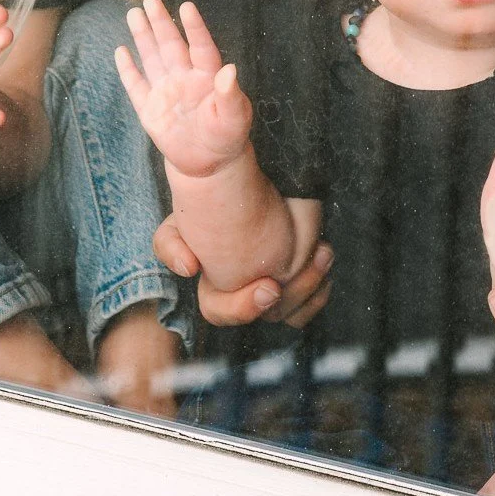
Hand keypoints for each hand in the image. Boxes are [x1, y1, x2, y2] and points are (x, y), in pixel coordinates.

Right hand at [116, 0, 253, 179]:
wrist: (209, 162)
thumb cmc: (228, 135)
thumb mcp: (235, 118)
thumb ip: (230, 96)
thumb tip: (231, 70)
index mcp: (208, 76)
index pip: (200, 47)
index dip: (194, 28)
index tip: (186, 7)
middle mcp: (185, 77)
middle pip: (171, 45)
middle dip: (160, 23)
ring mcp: (166, 91)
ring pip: (152, 58)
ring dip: (143, 37)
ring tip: (134, 13)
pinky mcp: (150, 109)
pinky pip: (136, 86)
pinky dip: (128, 70)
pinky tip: (121, 50)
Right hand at [154, 217, 333, 327]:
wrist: (256, 181)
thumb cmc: (215, 201)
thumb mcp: (182, 220)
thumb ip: (170, 245)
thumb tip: (189, 268)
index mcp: (214, 287)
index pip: (219, 312)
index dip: (241, 308)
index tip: (269, 286)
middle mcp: (243, 293)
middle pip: (266, 314)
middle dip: (293, 294)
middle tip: (312, 264)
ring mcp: (270, 290)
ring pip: (291, 312)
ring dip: (311, 285)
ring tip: (324, 253)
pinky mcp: (296, 282)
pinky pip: (308, 305)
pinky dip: (320, 289)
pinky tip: (324, 257)